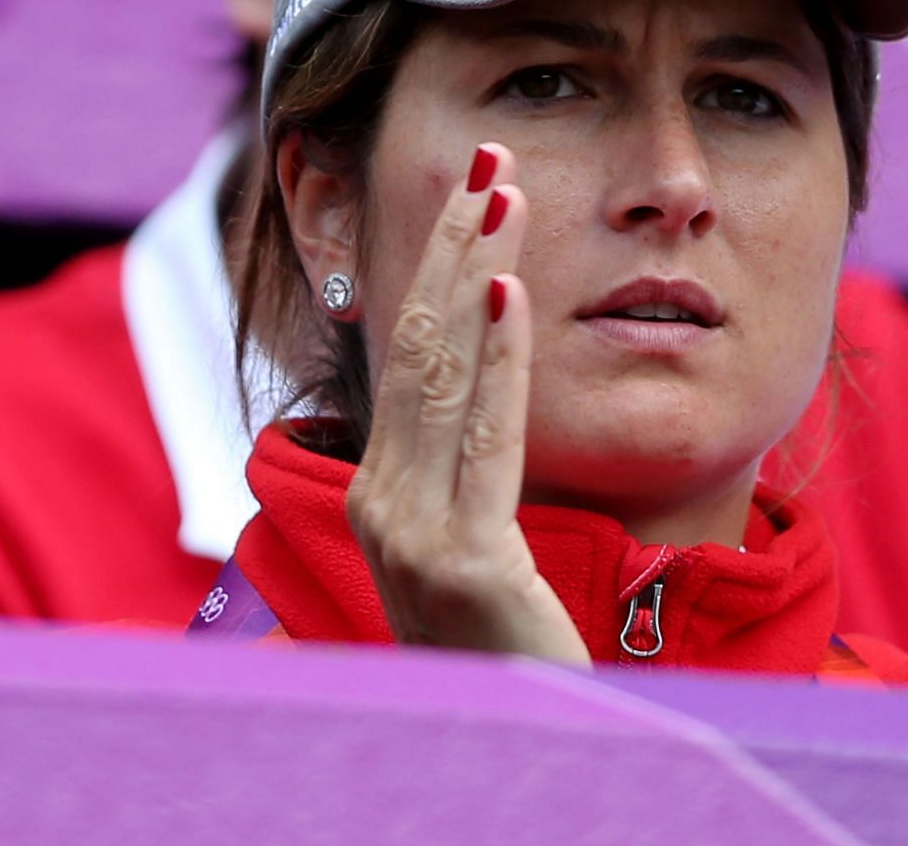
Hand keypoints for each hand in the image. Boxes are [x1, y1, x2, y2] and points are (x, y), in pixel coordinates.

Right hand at [345, 143, 588, 664]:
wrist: (523, 752)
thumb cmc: (515, 650)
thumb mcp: (482, 546)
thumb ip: (472, 468)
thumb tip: (485, 384)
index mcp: (386, 494)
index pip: (409, 356)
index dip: (435, 266)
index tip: (470, 192)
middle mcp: (384, 505)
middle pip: (416, 344)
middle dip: (451, 242)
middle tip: (485, 157)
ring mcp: (413, 533)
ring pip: (442, 373)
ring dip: (474, 270)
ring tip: (502, 191)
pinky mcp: (463, 560)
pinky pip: (484, 437)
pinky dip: (497, 357)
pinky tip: (508, 291)